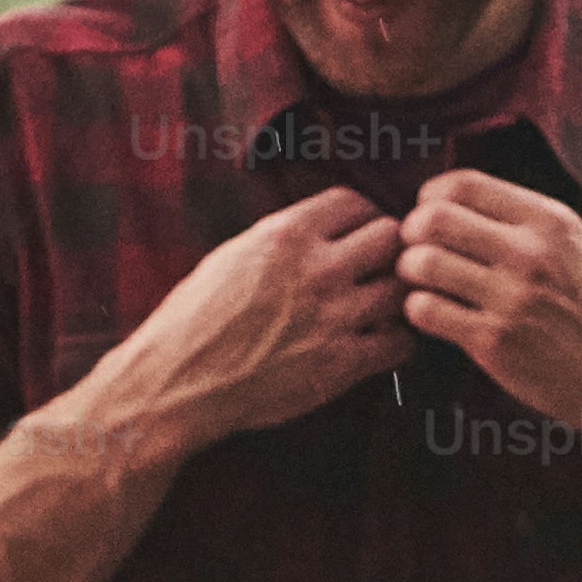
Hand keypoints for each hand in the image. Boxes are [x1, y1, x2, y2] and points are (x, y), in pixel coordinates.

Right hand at [103, 188, 408, 451]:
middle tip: (379, 272)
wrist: (179, 380)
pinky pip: (400, 343)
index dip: (362, 218)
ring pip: (402, 289)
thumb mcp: (234, 255)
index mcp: (285, 234)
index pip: (354, 202)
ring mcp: (333, 317)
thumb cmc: (196, 319)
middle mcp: (316, 268)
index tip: (360, 237)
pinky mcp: (341, 364)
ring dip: (399, 297)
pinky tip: (381, 345)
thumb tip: (320, 229)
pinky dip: (398, 342)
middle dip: (388, 252)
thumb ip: (282, 239)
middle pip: (390, 237)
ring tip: (383, 309)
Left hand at [393, 170, 581, 429]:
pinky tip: (433, 313)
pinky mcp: (494, 343)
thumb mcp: (577, 244)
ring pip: (423, 263)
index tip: (428, 212)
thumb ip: (526, 218)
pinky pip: (426, 311)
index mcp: (549, 221)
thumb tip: (461, 197)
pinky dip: (418, 310)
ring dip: (411, 271)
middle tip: (415, 248)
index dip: (432, 195)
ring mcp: (510, 300)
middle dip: (412, 231)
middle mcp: (529, 254)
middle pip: (435, 219)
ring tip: (422, 282)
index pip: (465, 184)